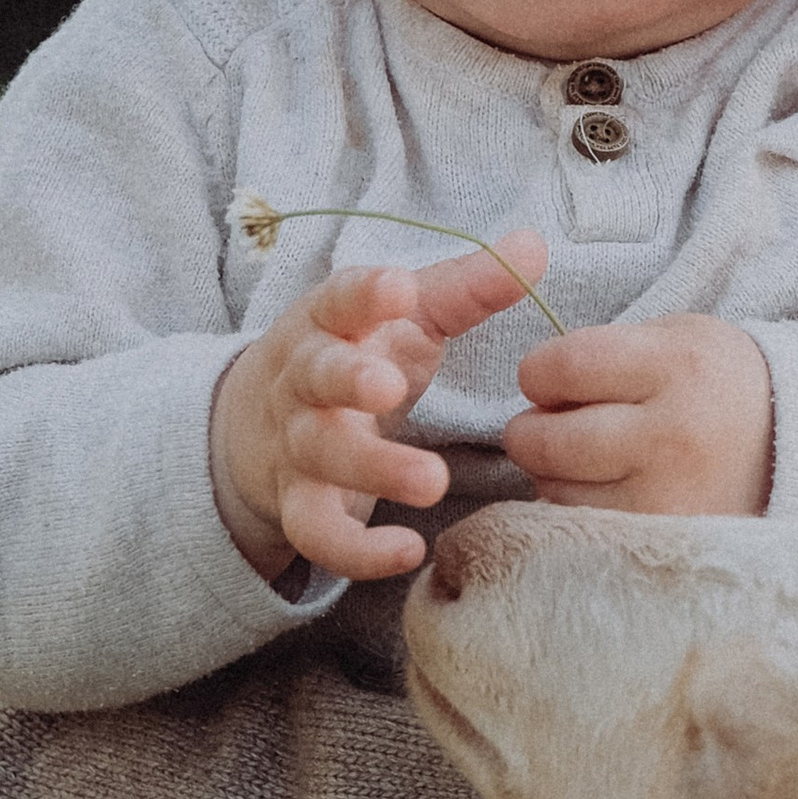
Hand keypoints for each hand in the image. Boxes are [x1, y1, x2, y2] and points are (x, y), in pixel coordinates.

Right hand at [210, 231, 550, 584]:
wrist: (264, 424)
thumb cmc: (359, 354)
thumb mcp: (408, 317)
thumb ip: (469, 286)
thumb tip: (533, 245)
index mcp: (331, 322)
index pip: (339, 299)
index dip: (365, 293)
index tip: (400, 288)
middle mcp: (304, 380)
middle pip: (317, 376)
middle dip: (349, 379)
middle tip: (390, 388)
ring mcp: (298, 444)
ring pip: (322, 454)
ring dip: (373, 469)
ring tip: (433, 483)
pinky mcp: (300, 503)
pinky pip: (318, 532)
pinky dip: (357, 550)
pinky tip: (408, 552)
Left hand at [501, 313, 773, 517]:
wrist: (795, 450)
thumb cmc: (716, 384)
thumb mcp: (675, 338)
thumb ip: (602, 352)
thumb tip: (530, 392)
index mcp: (677, 367)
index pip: (561, 368)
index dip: (538, 372)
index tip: (549, 378)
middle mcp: (672, 437)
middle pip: (545, 440)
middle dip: (532, 429)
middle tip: (551, 424)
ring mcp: (667, 499)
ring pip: (553, 491)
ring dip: (553, 474)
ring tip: (591, 459)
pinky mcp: (661, 543)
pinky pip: (580, 528)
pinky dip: (578, 509)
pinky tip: (608, 490)